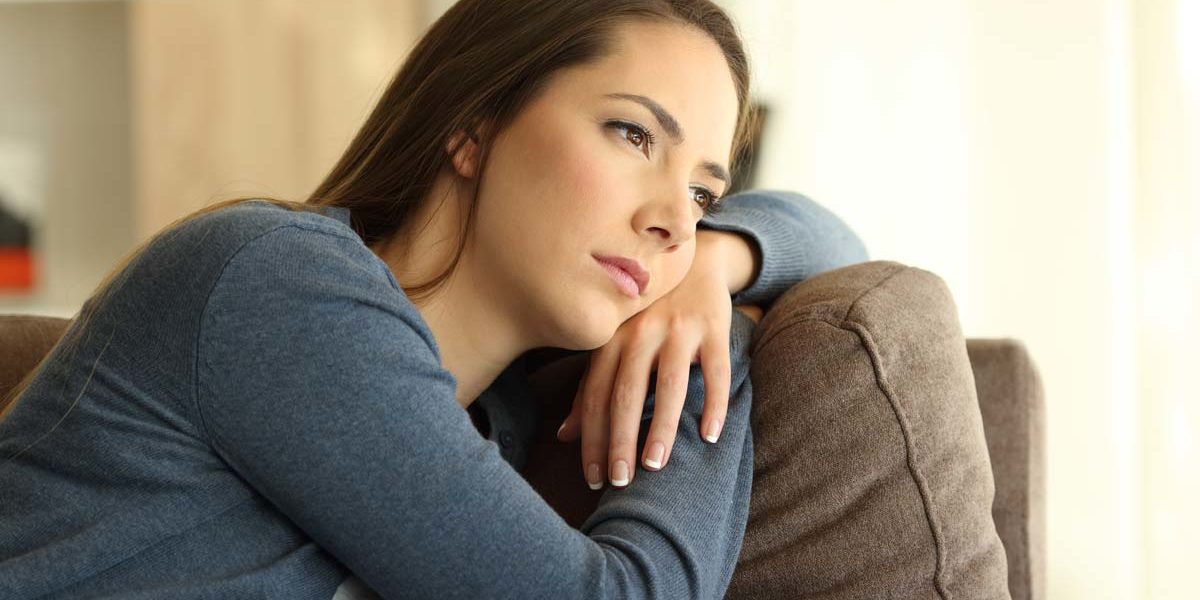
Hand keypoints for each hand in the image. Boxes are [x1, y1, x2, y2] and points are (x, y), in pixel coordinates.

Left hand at [555, 256, 762, 489]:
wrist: (695, 260)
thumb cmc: (647, 311)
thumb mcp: (615, 340)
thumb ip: (591, 385)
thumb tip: (563, 435)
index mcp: (611, 339)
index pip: (595, 395)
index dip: (591, 439)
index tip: (593, 477)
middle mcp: (640, 332)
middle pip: (626, 394)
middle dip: (620, 440)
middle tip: (620, 481)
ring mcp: (678, 329)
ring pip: (668, 386)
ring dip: (661, 428)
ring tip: (655, 466)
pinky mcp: (713, 328)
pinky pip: (714, 371)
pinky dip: (713, 404)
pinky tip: (710, 435)